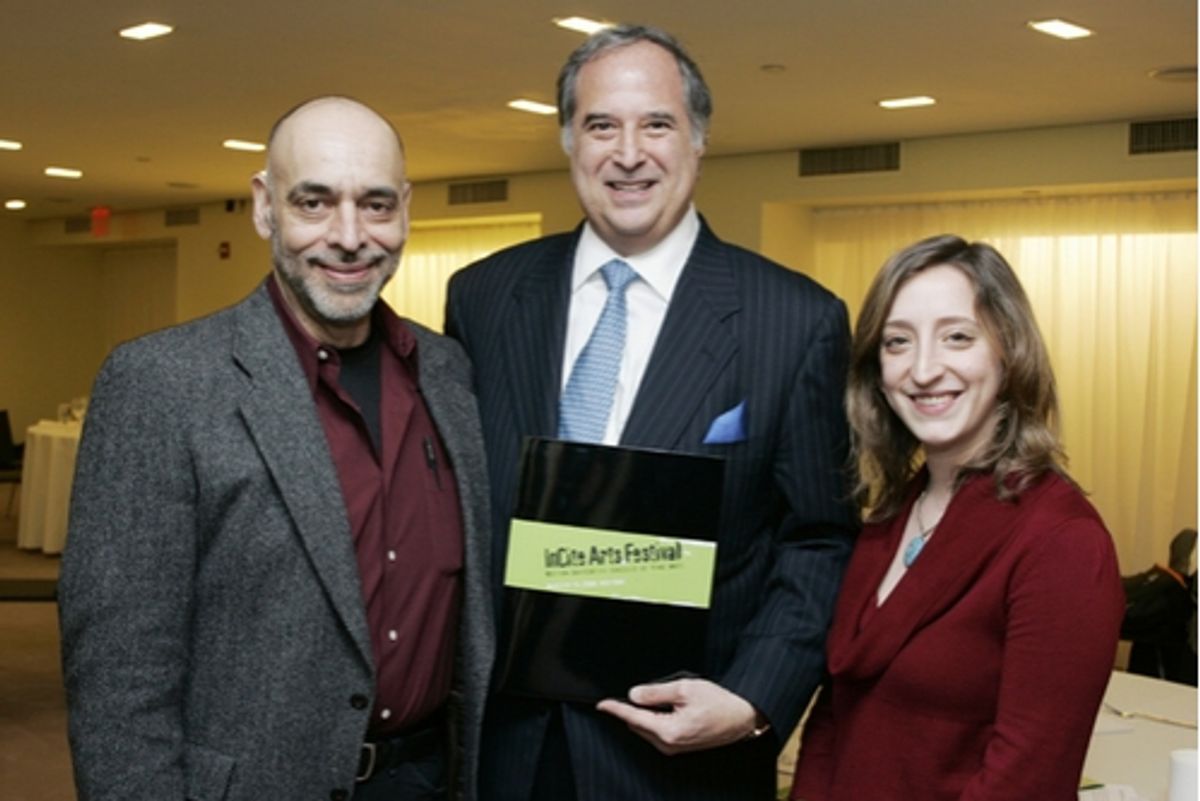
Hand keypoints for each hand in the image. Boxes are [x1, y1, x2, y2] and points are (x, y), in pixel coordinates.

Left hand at [595, 677, 765, 754]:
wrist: (742, 717)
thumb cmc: (718, 703)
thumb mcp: (685, 689)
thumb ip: (656, 692)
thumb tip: (634, 694)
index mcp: (668, 731)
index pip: (633, 717)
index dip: (616, 708)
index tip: (602, 704)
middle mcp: (669, 744)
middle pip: (638, 724)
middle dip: (634, 708)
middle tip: (645, 691)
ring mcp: (674, 748)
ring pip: (647, 728)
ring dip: (647, 714)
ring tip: (667, 698)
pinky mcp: (679, 746)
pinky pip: (658, 732)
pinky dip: (656, 720)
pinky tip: (669, 708)